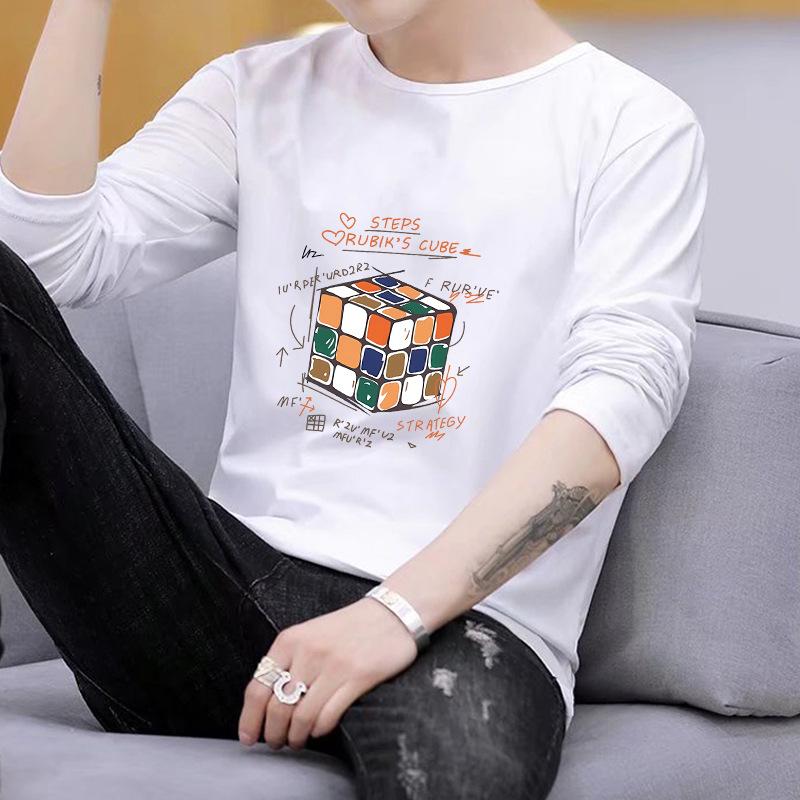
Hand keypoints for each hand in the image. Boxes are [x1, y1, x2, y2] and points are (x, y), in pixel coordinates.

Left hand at [238, 595, 418, 750]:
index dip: (249, 720)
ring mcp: (334, 666)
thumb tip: (266, 703)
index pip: (257, 688)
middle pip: (276, 708)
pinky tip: (319, 730)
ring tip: (297, 741)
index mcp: (290, 640)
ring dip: (295, 738)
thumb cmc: (348, 628)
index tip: (248, 737)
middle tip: (276, 743)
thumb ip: (288, 661)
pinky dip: (319, 731)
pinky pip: (328, 717)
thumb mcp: (309, 634)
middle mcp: (308, 652)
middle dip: (272, 734)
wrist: (391, 613)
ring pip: (301, 718)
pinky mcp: (358, 678)